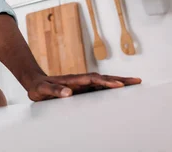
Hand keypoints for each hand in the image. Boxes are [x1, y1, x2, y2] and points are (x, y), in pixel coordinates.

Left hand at [26, 73, 141, 101]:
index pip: (93, 80)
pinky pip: (99, 87)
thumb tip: (68, 92)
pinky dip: (111, 87)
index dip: (106, 82)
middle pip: (103, 78)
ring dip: (119, 81)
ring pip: (103, 81)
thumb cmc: (38, 87)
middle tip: (137, 81)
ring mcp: (82, 83)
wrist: (35, 82)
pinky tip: (121, 89)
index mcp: (72, 80)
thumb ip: (54, 91)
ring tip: (135, 83)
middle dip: (120, 79)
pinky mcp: (82, 88)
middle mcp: (80, 80)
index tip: (119, 84)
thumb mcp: (42, 90)